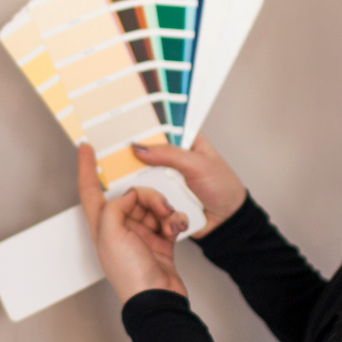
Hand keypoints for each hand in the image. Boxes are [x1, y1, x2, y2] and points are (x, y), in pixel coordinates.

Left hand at [78, 143, 188, 301]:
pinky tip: (177, 229)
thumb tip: (129, 196)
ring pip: (153, 206)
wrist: (158, 299)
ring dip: (165, 209)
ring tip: (171, 223)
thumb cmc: (131, 274)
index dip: (85, 169)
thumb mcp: (111, 235)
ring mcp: (140, 235)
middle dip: (149, 195)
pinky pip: (168, 220)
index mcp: (102, 227)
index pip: (90, 191)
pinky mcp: (160, 241)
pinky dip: (175, 221)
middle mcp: (119, 229)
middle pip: (131, 196)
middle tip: (161, 206)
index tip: (86, 148)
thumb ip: (115, 208)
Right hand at [121, 133, 245, 237]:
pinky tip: (129, 191)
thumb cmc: (222, 188)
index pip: (162, 125)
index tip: (123, 121)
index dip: (145, 123)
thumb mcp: (198, 165)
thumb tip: (139, 148)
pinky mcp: (161, 193)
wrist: (226, 221)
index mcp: (187, 139)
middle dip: (134, 151)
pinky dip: (140, 191)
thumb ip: (170, 154)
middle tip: (115, 148)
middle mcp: (174, 156)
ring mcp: (166, 175)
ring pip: (143, 170)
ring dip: (136, 173)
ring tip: (117, 171)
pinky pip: (145, 189)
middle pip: (148, 148)